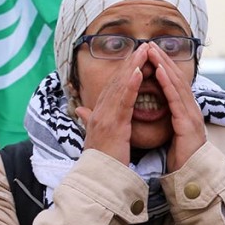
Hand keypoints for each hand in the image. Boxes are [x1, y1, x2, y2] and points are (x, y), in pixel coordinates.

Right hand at [75, 44, 147, 165]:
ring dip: (132, 67)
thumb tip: (79, 109)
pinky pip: (123, 101)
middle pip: (116, 81)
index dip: (125, 69)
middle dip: (130, 62)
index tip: (137, 55)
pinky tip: (138, 72)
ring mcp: (104, 117)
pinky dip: (130, 85)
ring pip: (120, 86)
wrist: (97, 179)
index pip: (113, 86)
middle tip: (144, 45)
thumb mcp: (97, 136)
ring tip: (144, 51)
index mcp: (98, 113)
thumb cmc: (101, 159)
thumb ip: (89, 119)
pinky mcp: (112, 125)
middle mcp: (99, 112)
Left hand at [147, 44, 205, 171]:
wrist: (192, 176)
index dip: (162, 67)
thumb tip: (153, 110)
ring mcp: (191, 115)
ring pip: (178, 85)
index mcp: (184, 111)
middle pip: (176, 78)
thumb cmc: (180, 158)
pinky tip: (161, 72)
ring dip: (165, 66)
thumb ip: (164, 119)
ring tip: (153, 51)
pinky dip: (169, 84)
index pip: (172, 83)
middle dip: (163, 60)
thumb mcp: (169, 134)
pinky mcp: (188, 123)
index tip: (149, 53)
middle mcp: (190, 109)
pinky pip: (177, 100)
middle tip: (149, 43)